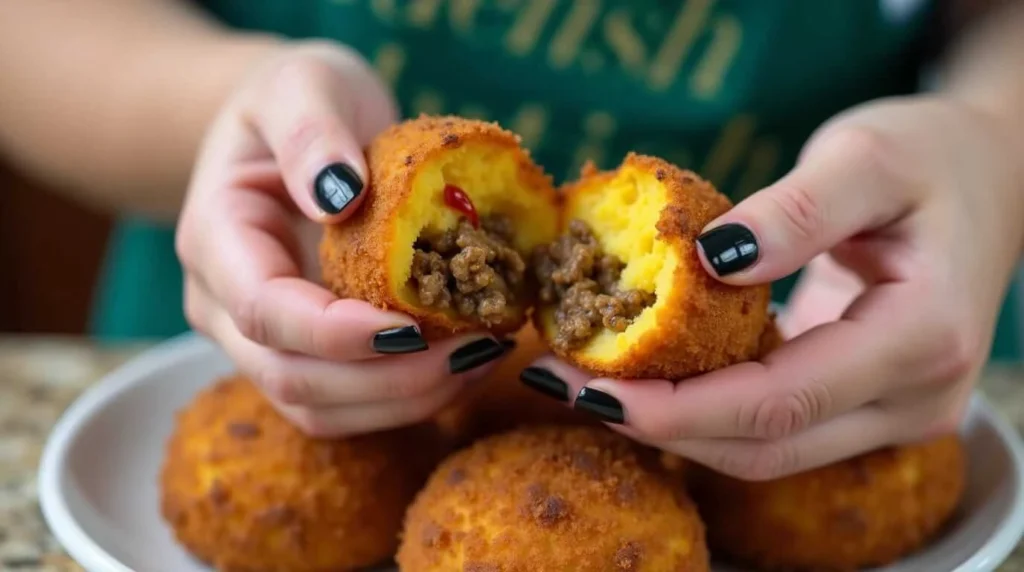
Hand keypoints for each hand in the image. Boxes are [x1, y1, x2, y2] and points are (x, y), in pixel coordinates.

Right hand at [176, 41, 509, 436]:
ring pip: (321, 409)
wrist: (290, 125)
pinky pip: (349, 402)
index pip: (264, 312)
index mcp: (215, 239)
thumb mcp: (301, 84)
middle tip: (476, 349)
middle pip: (292, 379)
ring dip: (406, 400)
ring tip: (484, 358)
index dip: (337, 334)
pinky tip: (464, 363)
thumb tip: (339, 194)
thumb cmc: (295, 98)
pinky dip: (407, 396)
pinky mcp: (306, 352)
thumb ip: (311, 131)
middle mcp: (225, 305)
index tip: (416, 326)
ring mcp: (262, 339)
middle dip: (388, 380)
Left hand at [523, 96, 1023, 478]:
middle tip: (563, 385)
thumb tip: (710, 260)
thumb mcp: (870, 156)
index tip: (590, 385)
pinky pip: (775, 426)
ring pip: (766, 450)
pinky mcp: (865, 404)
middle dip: (657, 426)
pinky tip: (646, 376)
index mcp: (922, 338)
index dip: (678, 407)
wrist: (989, 177)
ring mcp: (893, 411)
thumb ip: (799, 209)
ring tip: (587, 382)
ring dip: (673, 427)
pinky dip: (706, 411)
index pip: (780, 401)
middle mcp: (914, 398)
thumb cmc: (934, 157)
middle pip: (765, 446)